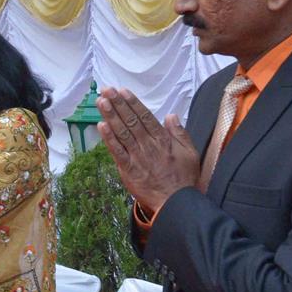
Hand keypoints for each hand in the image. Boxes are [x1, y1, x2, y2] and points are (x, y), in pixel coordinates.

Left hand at [95, 87, 199, 211]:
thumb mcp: (190, 152)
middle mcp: (148, 145)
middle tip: (107, 89)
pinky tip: (101, 126)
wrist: (176, 201)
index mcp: (163, 139)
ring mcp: (137, 157)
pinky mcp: (128, 170)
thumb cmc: (184, 177)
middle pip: (131, 120)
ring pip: (122, 132)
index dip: (132, 103)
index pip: (145, 116)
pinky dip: (109, 139)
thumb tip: (171, 115)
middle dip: (118, 103)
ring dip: (110, 115)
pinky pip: (117, 151)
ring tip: (101, 101)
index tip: (123, 91)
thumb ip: (179, 133)